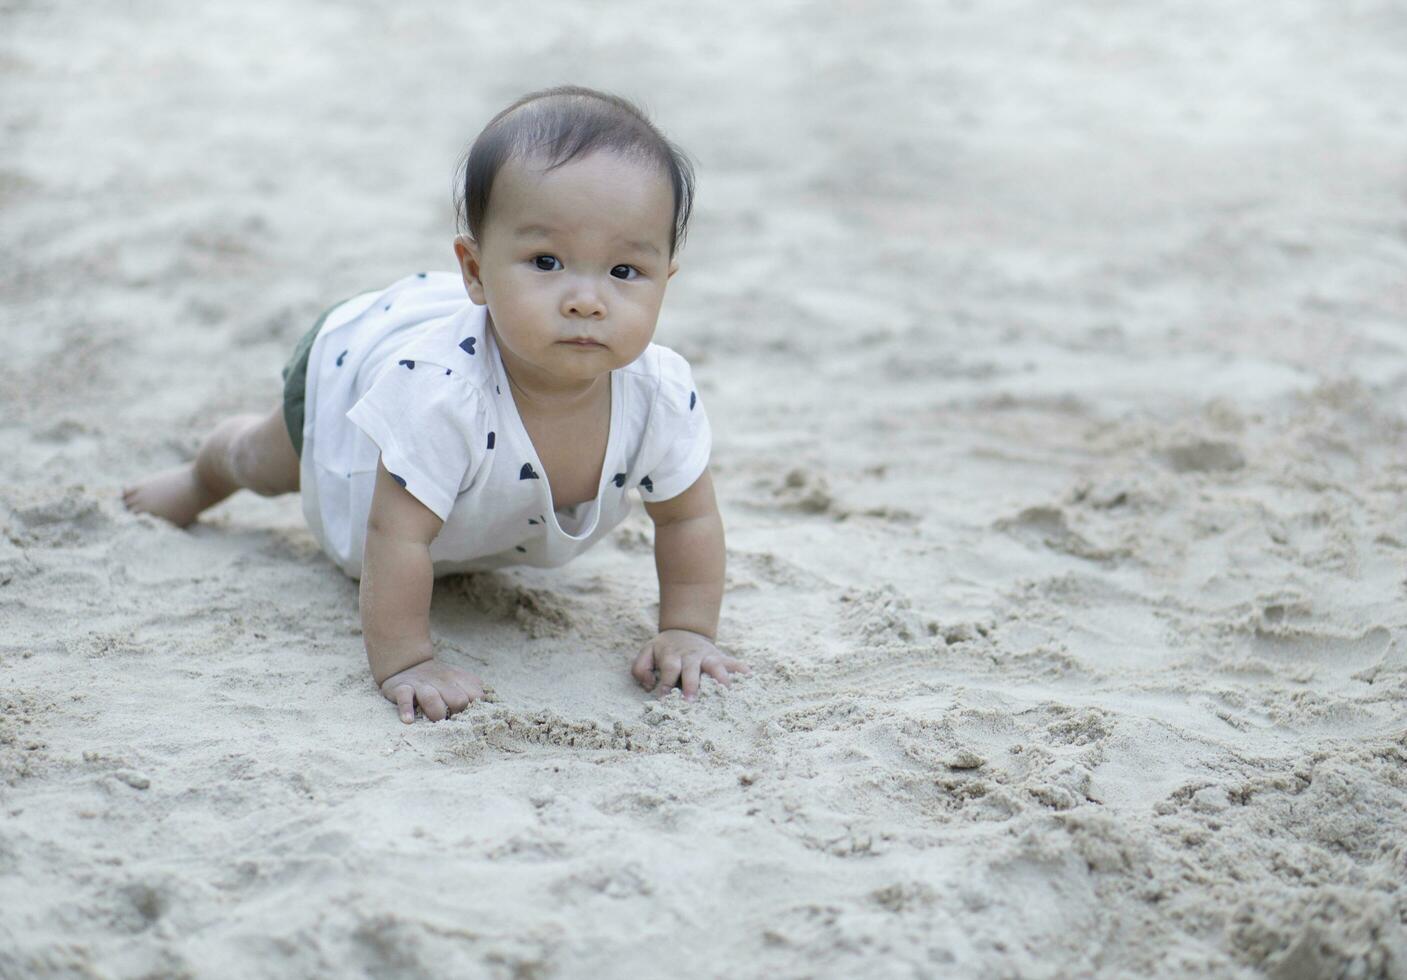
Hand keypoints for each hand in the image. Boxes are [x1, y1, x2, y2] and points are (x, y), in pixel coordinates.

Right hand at [379, 658, 484, 723]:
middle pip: (458, 700)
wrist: (408, 664)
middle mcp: (441, 680)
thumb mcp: (459, 679)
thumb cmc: (439, 680)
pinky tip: (409, 721)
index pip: (477, 696)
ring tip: (434, 720)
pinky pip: (404, 699)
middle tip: (449, 718)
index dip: (475, 708)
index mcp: (459, 678)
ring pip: (432, 699)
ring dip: (435, 713)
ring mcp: (421, 685)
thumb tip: (493, 707)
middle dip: (456, 713)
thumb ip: (475, 690)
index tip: (470, 715)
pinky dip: (406, 710)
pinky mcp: (402, 688)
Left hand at [631, 629, 749, 699]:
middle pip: (692, 669)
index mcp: (672, 656)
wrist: (685, 630)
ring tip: (725, 692)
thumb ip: (641, 668)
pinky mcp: (720, 657)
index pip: (669, 670)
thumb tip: (650, 685)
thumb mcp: (647, 653)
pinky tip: (749, 676)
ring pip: (715, 665)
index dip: (667, 685)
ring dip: (720, 678)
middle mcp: (691, 656)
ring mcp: (708, 655)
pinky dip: (741, 669)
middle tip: (691, 701)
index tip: (666, 700)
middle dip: (692, 685)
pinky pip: (733, 662)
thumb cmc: (664, 649)